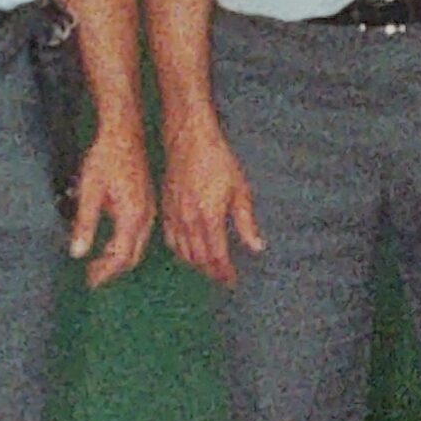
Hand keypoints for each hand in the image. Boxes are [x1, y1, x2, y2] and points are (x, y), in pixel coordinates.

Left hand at [69, 127, 157, 286]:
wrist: (124, 133)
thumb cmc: (105, 159)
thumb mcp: (89, 191)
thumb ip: (84, 224)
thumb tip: (77, 252)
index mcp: (132, 216)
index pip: (119, 256)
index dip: (104, 272)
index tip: (89, 280)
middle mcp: (145, 217)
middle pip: (131, 256)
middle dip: (111, 270)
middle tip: (91, 276)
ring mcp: (149, 211)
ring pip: (137, 246)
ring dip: (118, 259)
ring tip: (98, 263)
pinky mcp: (147, 204)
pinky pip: (140, 235)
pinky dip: (125, 246)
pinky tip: (111, 243)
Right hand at [161, 123, 263, 284]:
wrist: (189, 139)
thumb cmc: (217, 161)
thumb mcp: (240, 190)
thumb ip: (246, 223)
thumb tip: (256, 247)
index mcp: (209, 218)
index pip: (217, 257)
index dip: (225, 273)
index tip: (231, 281)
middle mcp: (189, 221)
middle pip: (199, 259)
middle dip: (212, 272)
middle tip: (222, 278)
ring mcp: (174, 216)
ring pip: (183, 252)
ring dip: (196, 264)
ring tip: (209, 269)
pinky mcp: (164, 209)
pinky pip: (170, 240)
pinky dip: (180, 252)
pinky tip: (188, 253)